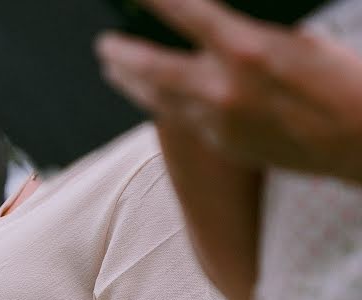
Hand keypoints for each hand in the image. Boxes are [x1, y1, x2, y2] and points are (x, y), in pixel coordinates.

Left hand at [95, 0, 361, 182]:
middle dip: (122, 55)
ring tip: (112, 71)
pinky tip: (151, 98)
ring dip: (131, 83)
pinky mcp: (223, 144)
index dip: (151, 1)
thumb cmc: (343, 82)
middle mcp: (224, 89)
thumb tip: (212, 22)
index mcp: (247, 50)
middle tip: (104, 45)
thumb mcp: (299, 37)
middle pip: (153, 68)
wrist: (359, 143)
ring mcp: (219, 122)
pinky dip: (159, 105)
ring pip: (158, 100)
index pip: (185, 14)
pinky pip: (179, 121)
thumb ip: (248, 28)